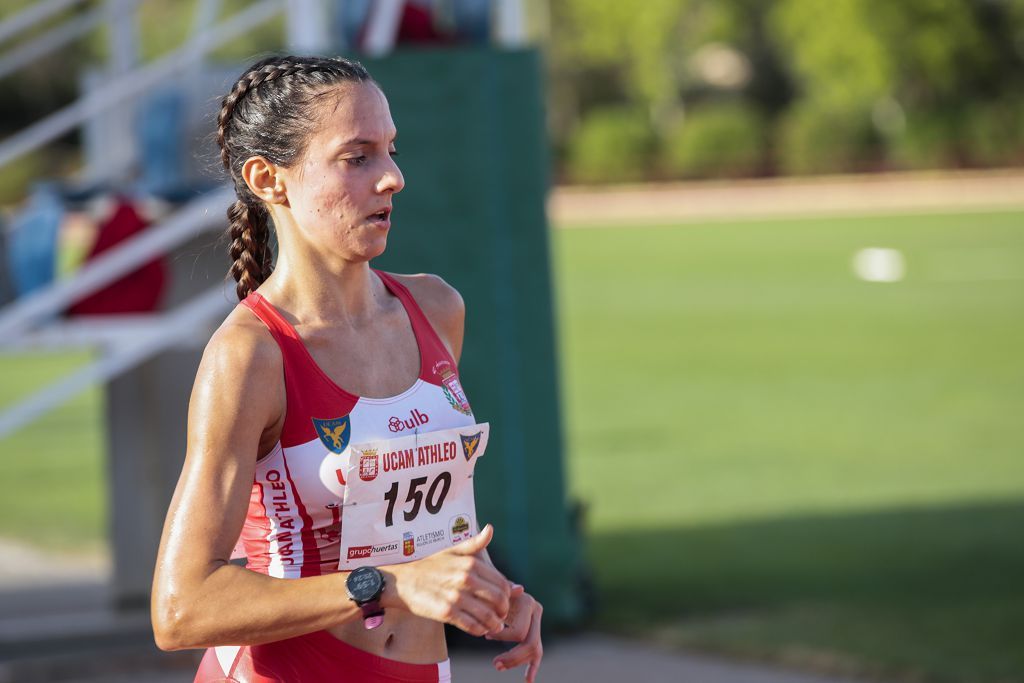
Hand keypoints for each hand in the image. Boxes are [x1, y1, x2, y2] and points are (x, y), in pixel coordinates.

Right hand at [383, 524, 512, 636]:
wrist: (403, 582)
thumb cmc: (431, 566)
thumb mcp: (453, 550)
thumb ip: (475, 543)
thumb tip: (491, 529)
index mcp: (470, 563)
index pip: (501, 582)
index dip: (508, 594)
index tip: (505, 600)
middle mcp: (465, 578)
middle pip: (498, 599)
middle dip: (504, 610)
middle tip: (502, 615)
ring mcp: (455, 596)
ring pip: (487, 615)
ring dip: (494, 623)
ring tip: (494, 626)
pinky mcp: (446, 612)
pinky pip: (471, 625)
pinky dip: (479, 630)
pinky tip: (480, 630)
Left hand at [485, 588, 543, 681]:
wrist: (493, 587)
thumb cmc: (490, 588)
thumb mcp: (494, 589)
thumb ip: (504, 590)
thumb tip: (520, 588)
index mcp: (528, 602)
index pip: (519, 631)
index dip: (502, 637)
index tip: (486, 635)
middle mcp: (536, 612)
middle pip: (530, 643)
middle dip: (513, 657)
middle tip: (494, 664)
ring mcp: (536, 623)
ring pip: (534, 650)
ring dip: (516, 662)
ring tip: (498, 666)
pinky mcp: (534, 632)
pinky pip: (537, 653)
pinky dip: (532, 667)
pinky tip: (528, 680)